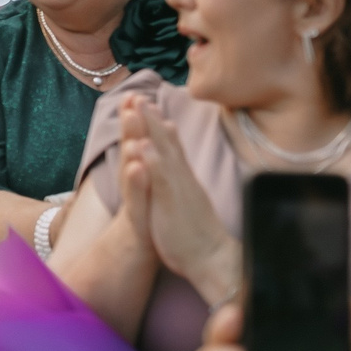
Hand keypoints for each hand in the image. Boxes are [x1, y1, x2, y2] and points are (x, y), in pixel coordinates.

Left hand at [116, 94, 239, 301]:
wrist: (213, 258)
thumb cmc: (196, 232)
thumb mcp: (185, 201)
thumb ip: (179, 181)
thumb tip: (176, 165)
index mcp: (181, 178)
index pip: (168, 145)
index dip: (155, 122)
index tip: (144, 99)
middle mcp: (181, 178)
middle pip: (164, 141)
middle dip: (150, 116)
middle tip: (137, 92)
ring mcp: (177, 189)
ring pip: (162, 153)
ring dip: (150, 129)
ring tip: (139, 105)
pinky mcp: (172, 203)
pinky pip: (161, 180)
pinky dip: (151, 161)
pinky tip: (141, 146)